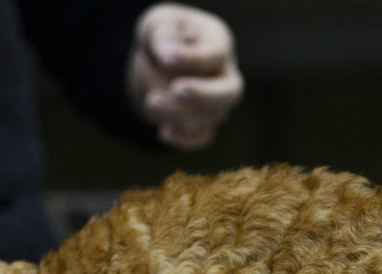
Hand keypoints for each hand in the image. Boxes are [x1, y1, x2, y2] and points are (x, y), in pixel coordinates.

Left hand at [128, 3, 242, 149]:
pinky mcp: (205, 122)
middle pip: (231, 92)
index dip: (194, 59)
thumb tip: (168, 55)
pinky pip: (204, 137)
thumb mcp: (157, 24)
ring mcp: (218, 101)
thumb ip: (162, 35)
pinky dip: (185, 140)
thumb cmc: (162, 37)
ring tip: (151, 101)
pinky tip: (163, 132)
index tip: (168, 57)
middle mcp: (225, 73)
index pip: (217, 54)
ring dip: (179, 113)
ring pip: (211, 117)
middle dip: (203, 95)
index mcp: (218, 41)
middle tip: (175, 90)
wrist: (156, 63)